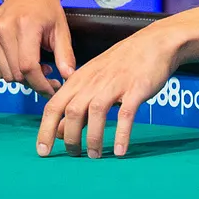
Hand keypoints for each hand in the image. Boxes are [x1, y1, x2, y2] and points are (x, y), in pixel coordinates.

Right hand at [0, 0, 75, 95]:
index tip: (53, 88)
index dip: (41, 83)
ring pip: (4, 75)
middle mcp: (3, 28)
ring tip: (36, 63)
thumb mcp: (61, 29)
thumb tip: (68, 77)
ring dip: (22, 77)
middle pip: (16, 74)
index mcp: (25, 25)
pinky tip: (21, 60)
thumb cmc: (47, 9)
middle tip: (48, 73)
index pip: (27, 66)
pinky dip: (9, 71)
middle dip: (34, 81)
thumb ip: (65, 55)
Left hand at [35, 19, 181, 157]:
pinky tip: (120, 150)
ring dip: (93, 137)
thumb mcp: (93, 80)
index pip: (54, 106)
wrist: (155, 43)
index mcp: (80, 79)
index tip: (43, 152)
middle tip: (74, 154)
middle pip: (72, 111)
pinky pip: (126, 114)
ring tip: (95, 155)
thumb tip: (57, 132)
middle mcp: (94, 81)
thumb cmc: (122, 64)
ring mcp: (115, 84)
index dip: (45, 130)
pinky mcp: (137, 89)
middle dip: (70, 137)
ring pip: (96, 112)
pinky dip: (121, 134)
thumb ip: (76, 104)